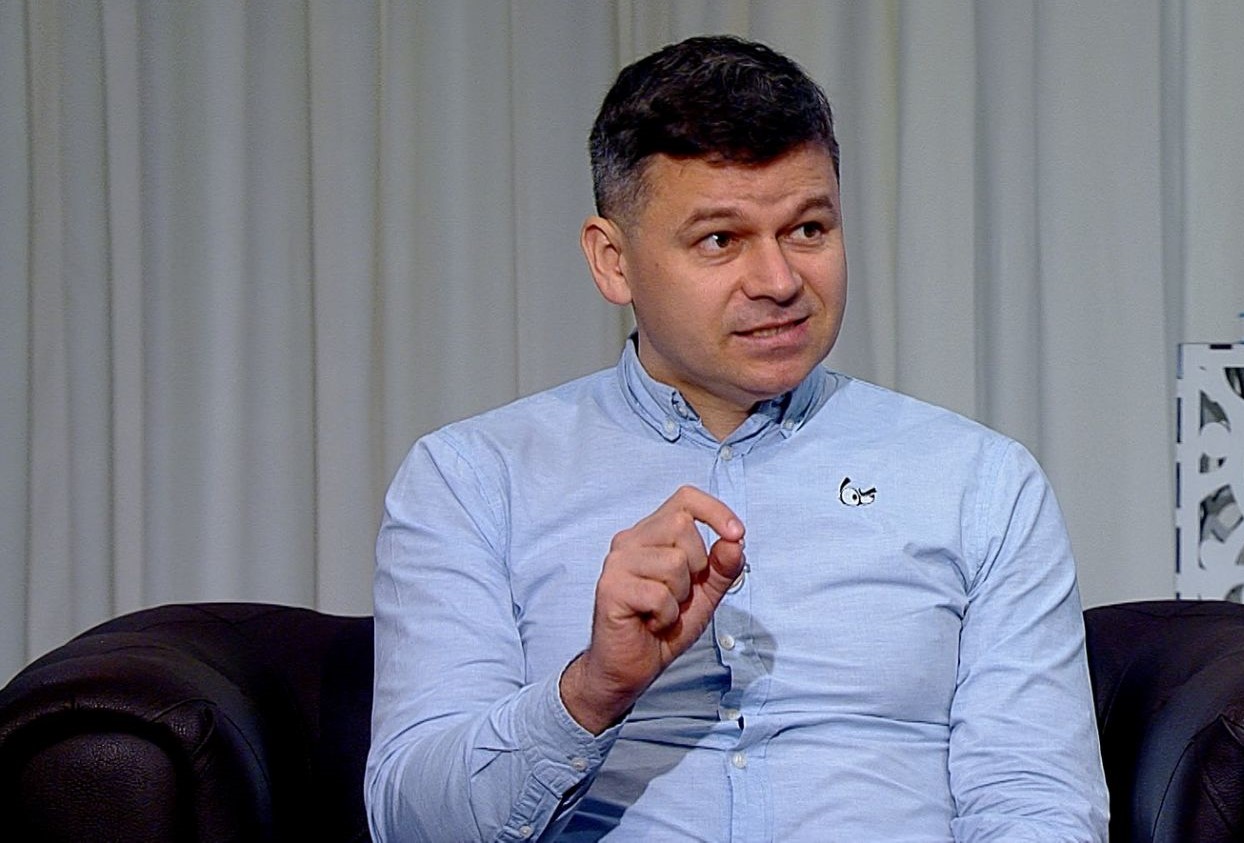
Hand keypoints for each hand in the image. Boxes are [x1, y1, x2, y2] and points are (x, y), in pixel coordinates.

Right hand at [560, 485, 745, 733]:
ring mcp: (617, 563)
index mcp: (651, 535)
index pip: (685, 499)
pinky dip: (665, 616)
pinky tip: (651, 623)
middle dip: (696, 566)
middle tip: (679, 594)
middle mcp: (630, 541)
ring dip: (679, 597)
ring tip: (662, 611)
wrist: (631, 668)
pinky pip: (659, 594)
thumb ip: (722, 568)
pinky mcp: (611, 588)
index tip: (736, 534)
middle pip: (682, 526)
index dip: (715, 511)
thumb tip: (735, 542)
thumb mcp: (704, 595)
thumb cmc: (663, 627)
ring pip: (674, 562)